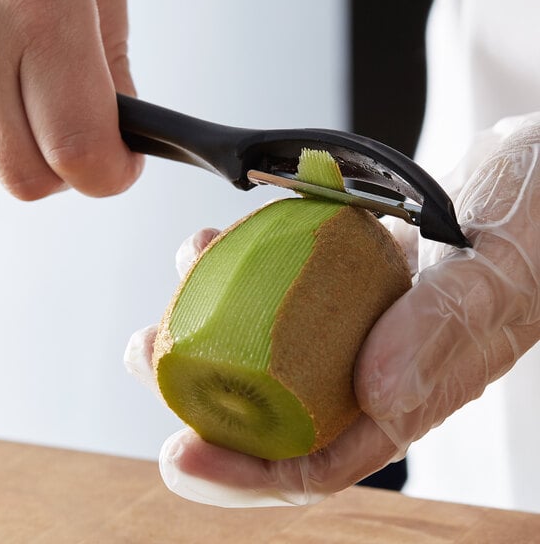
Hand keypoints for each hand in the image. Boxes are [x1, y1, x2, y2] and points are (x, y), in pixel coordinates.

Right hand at [0, 0, 142, 198]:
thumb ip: (110, 57)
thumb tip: (119, 127)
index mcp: (40, 6)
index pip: (79, 150)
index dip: (110, 175)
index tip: (122, 164)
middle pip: (25, 177)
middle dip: (67, 172)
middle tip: (81, 137)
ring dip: (12, 154)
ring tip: (29, 108)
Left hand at [126, 114, 539, 506]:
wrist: (529, 173)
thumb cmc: (530, 218)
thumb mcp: (493, 272)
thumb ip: (442, 329)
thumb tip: (376, 397)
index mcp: (413, 389)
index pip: (321, 460)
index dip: (247, 472)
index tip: (180, 458)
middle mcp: (375, 362)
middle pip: (276, 404)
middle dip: (201, 394)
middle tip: (144, 357)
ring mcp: (355, 315)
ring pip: (269, 340)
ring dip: (210, 319)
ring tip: (174, 288)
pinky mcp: (343, 271)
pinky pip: (282, 283)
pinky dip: (241, 267)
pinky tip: (216, 243)